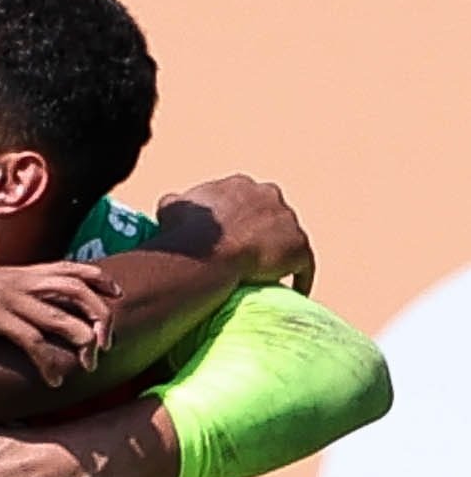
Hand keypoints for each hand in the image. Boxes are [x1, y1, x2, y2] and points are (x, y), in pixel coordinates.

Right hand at [0, 262, 119, 385]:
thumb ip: (4, 291)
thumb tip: (19, 305)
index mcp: (17, 272)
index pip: (72, 267)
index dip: (101, 280)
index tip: (117, 296)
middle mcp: (18, 281)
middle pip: (79, 291)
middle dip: (102, 317)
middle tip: (106, 344)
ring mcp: (7, 299)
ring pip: (64, 318)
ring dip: (84, 344)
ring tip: (89, 366)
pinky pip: (33, 342)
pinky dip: (50, 363)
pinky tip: (54, 381)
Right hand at [157, 174, 314, 293]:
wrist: (207, 252)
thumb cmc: (185, 231)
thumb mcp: (171, 207)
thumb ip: (178, 202)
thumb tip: (174, 204)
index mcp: (238, 185)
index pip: (243, 198)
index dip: (236, 217)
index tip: (228, 235)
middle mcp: (267, 194)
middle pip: (270, 214)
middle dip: (262, 231)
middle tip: (247, 254)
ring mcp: (287, 221)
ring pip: (288, 239)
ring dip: (280, 254)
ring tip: (268, 275)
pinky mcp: (299, 247)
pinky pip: (304, 266)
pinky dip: (300, 278)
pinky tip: (293, 292)